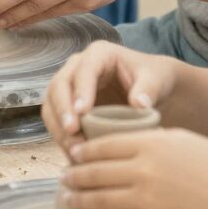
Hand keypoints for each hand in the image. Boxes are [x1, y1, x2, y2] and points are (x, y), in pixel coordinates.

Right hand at [41, 40, 182, 151]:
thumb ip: (148, 89)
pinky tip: (74, 154)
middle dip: (62, 110)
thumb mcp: (156, 79)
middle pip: (59, 85)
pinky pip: (55, 121)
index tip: (83, 112)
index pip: (84, 69)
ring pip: (51, 104)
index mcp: (99, 54)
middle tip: (72, 133)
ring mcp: (70, 86)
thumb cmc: (154, 79)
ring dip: (58, 127)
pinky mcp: (67, 106)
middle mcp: (78, 67)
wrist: (152, 90)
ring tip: (74, 149)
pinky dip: (61, 138)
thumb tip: (139, 104)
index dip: (81, 90)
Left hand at [60, 127, 207, 208]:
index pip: (102, 146)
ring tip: (68, 198)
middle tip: (63, 177)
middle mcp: (142, 171)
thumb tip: (123, 143)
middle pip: (95, 173)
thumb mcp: (182, 139)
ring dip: (79, 199)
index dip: (82, 151)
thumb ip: (150, 140)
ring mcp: (145, 200)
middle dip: (74, 176)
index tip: (72, 153)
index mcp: (149, 144)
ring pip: (99, 200)